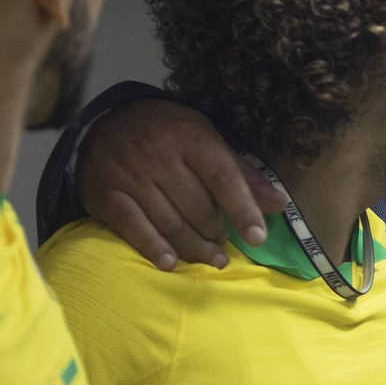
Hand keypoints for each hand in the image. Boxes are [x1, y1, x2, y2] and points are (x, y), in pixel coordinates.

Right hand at [81, 98, 278, 270]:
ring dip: (194, 248)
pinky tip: (170, 263)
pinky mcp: (107, 195)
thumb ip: (242, 174)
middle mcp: (160, 156)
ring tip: (211, 258)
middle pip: (198, 207)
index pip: (223, 177)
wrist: (108, 121)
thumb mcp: (207, 140)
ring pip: (170, 223)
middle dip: (216, 232)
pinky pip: (133, 227)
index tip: (258, 238)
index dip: (243, 209)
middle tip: (224, 242)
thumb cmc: (168, 134)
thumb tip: (279, 205)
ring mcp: (131, 176)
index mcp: (191, 138)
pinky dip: (153, 248)